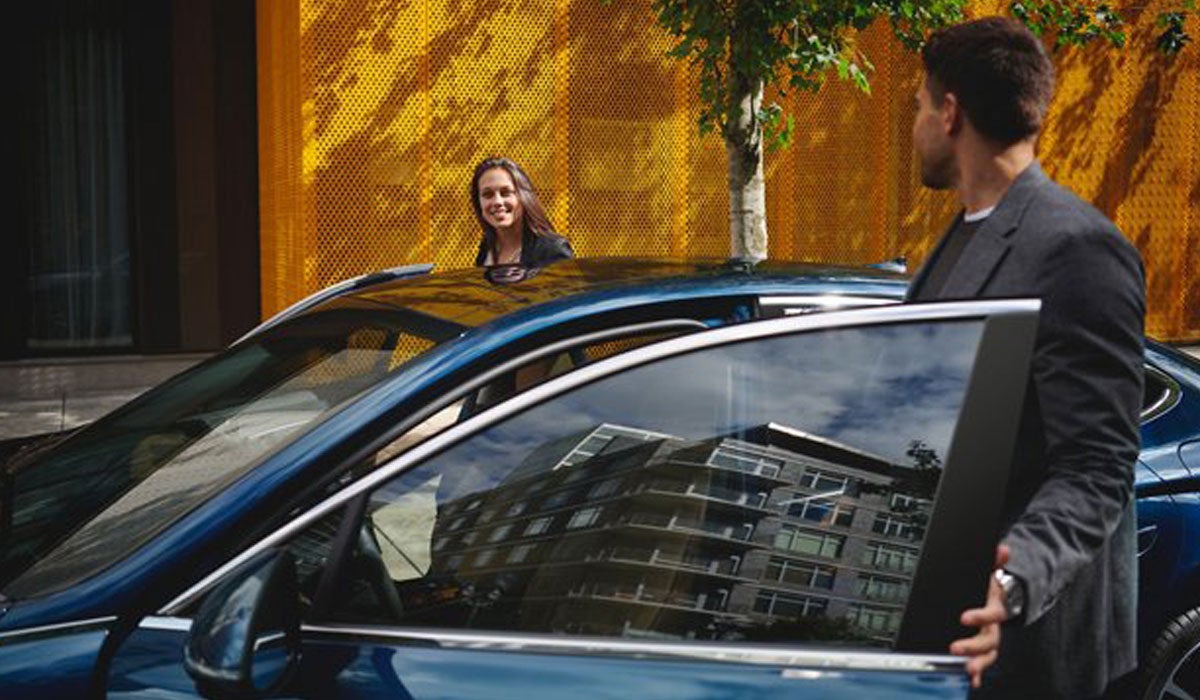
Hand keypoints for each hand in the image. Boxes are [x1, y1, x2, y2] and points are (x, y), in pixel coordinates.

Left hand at [949, 544, 1010, 688]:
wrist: (999, 598)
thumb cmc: (990, 586)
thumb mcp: (989, 572)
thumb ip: (995, 560)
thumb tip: (1003, 549)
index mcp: (996, 608)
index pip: (992, 614)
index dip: (980, 616)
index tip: (964, 617)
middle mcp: (994, 627)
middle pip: (989, 640)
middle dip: (973, 646)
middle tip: (955, 648)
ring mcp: (988, 639)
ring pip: (987, 655)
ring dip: (978, 663)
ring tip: (966, 670)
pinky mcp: (981, 648)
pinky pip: (981, 662)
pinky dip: (978, 673)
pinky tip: (971, 681)